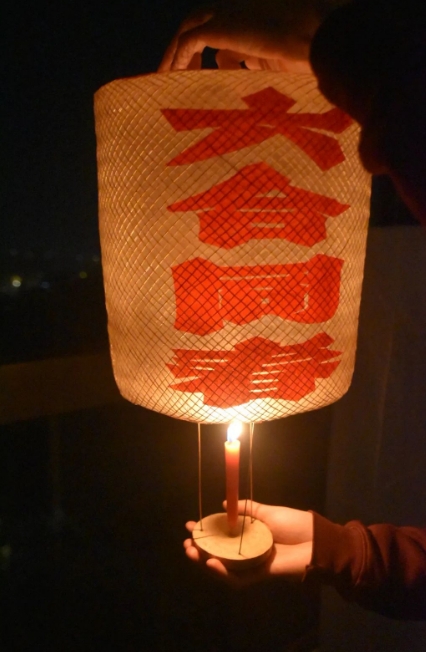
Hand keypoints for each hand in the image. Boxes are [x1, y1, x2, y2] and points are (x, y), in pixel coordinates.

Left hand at [158, 0, 326, 72]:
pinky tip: (173, 76)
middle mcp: (239, 7)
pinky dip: (179, 58)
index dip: (218, 50)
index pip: (226, 26)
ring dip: (177, 52)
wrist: (320, 38)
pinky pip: (190, 42)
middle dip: (188, 46)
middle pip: (203, 21)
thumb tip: (246, 74)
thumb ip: (262, 62)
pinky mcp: (222, 27)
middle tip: (180, 71)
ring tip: (169, 77)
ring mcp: (230, 13)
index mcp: (255, 12)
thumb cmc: (313, 52)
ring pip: (191, 27)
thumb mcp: (284, 59)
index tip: (212, 72)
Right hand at [183, 500, 312, 585]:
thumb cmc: (296, 524)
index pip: (222, 535)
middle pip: (219, 554)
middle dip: (200, 550)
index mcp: (250, 535)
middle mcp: (249, 551)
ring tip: (192, 553)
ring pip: (225, 568)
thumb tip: (223, 504)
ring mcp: (254, 564)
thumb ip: (248, 509)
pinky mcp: (261, 575)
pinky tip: (212, 564)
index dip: (205, 532)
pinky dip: (224, 573)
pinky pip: (238, 578)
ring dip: (206, 562)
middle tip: (187, 545)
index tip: (189, 525)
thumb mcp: (268, 512)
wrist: (317, 542)